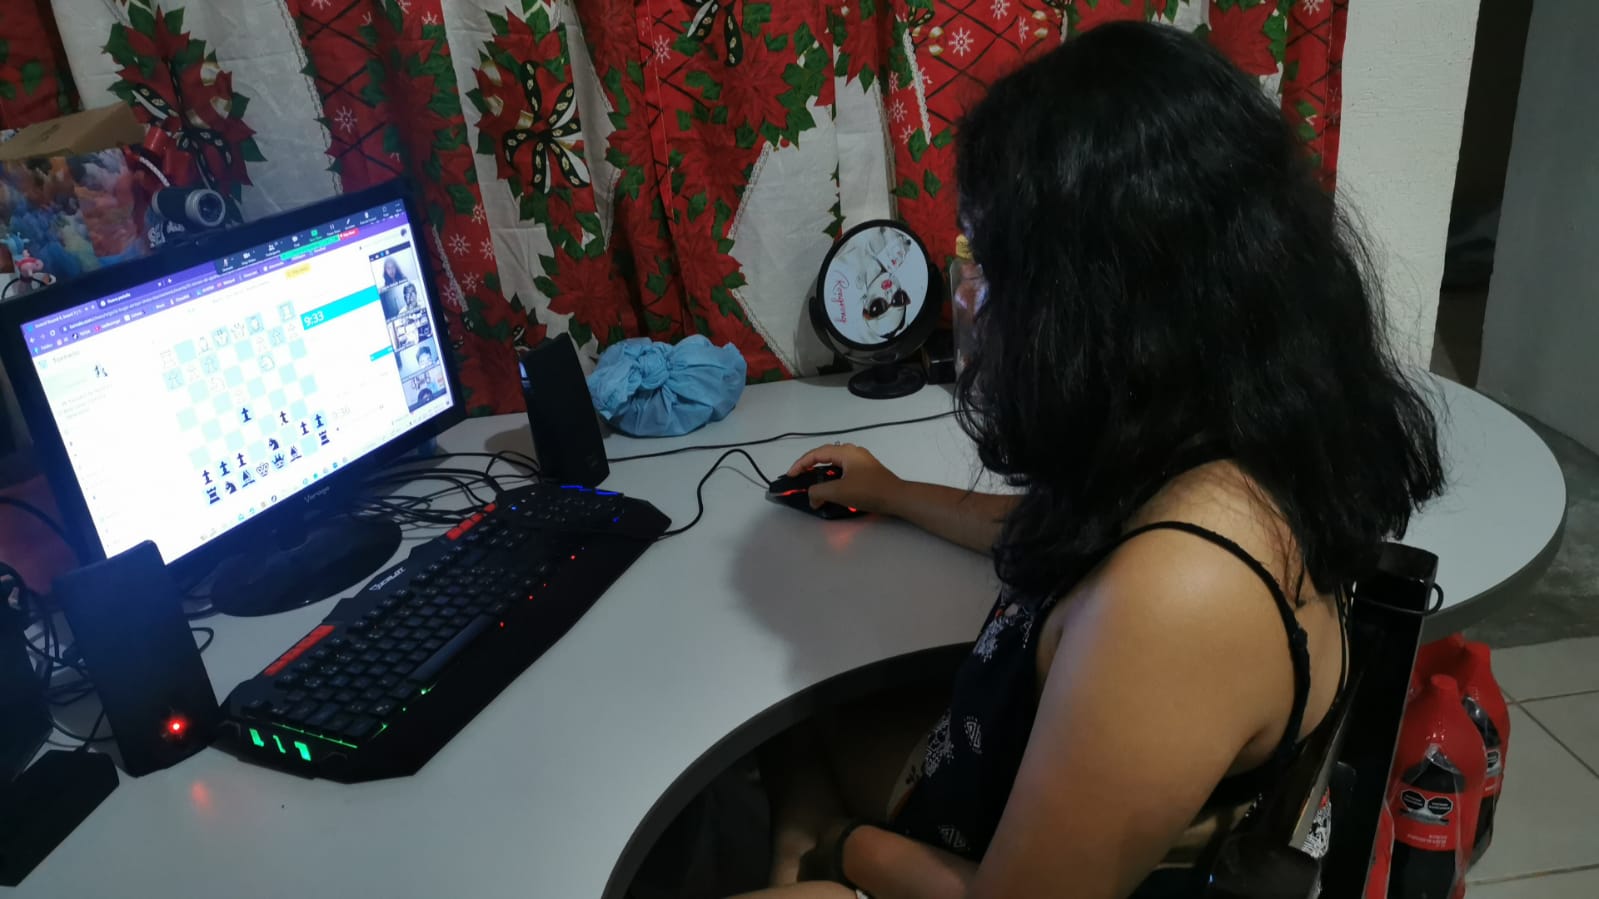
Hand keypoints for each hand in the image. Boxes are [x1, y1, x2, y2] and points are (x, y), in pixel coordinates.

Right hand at [786, 443, 903, 515]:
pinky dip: (833, 476)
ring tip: (813, 482)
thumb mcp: (838, 491)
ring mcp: (862, 461)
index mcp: (846, 451)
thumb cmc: (867, 490)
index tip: (790, 476)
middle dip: (810, 465)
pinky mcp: (867, 471)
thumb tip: (812, 497)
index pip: (816, 453)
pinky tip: (832, 487)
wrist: (897, 497)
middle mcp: (854, 451)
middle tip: (800, 476)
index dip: (800, 463)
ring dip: (822, 472)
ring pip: (836, 462)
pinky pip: (844, 469)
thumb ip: (818, 493)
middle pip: (826, 454)